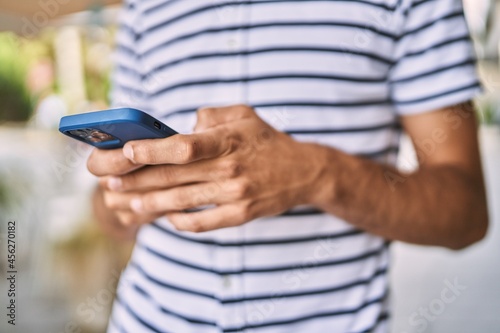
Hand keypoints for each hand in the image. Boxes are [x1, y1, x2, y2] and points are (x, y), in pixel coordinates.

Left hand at [98, 105, 327, 231]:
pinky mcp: (240, 216)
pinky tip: (165, 216)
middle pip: (173, 177)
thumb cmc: (267, 140)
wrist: (304, 171)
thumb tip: (183, 127)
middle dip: (135, 180)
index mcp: (228, 141)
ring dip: (149, 203)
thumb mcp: (244, 114)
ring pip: (181, 202)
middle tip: (109, 181)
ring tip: (125, 201)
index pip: (183, 147)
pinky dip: (179, 221)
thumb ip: (211, 115)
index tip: (126, 152)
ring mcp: (234, 196)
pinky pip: (202, 223)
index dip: (152, 151)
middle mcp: (229, 170)